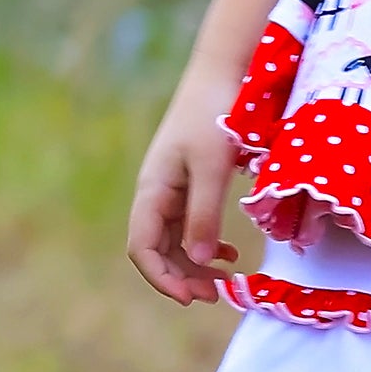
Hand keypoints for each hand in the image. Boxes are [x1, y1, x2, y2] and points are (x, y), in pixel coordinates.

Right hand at [127, 65, 249, 304]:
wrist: (223, 73)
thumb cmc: (214, 115)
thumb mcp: (212, 167)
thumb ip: (204, 213)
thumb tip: (198, 260)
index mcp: (152, 190)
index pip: (142, 247)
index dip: (161, 277)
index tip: (190, 297)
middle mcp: (157, 194)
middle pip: (159, 249)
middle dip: (183, 276)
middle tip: (216, 296)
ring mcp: (173, 189)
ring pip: (177, 240)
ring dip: (196, 264)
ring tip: (225, 282)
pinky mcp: (192, 182)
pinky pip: (192, 224)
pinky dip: (207, 243)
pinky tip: (228, 253)